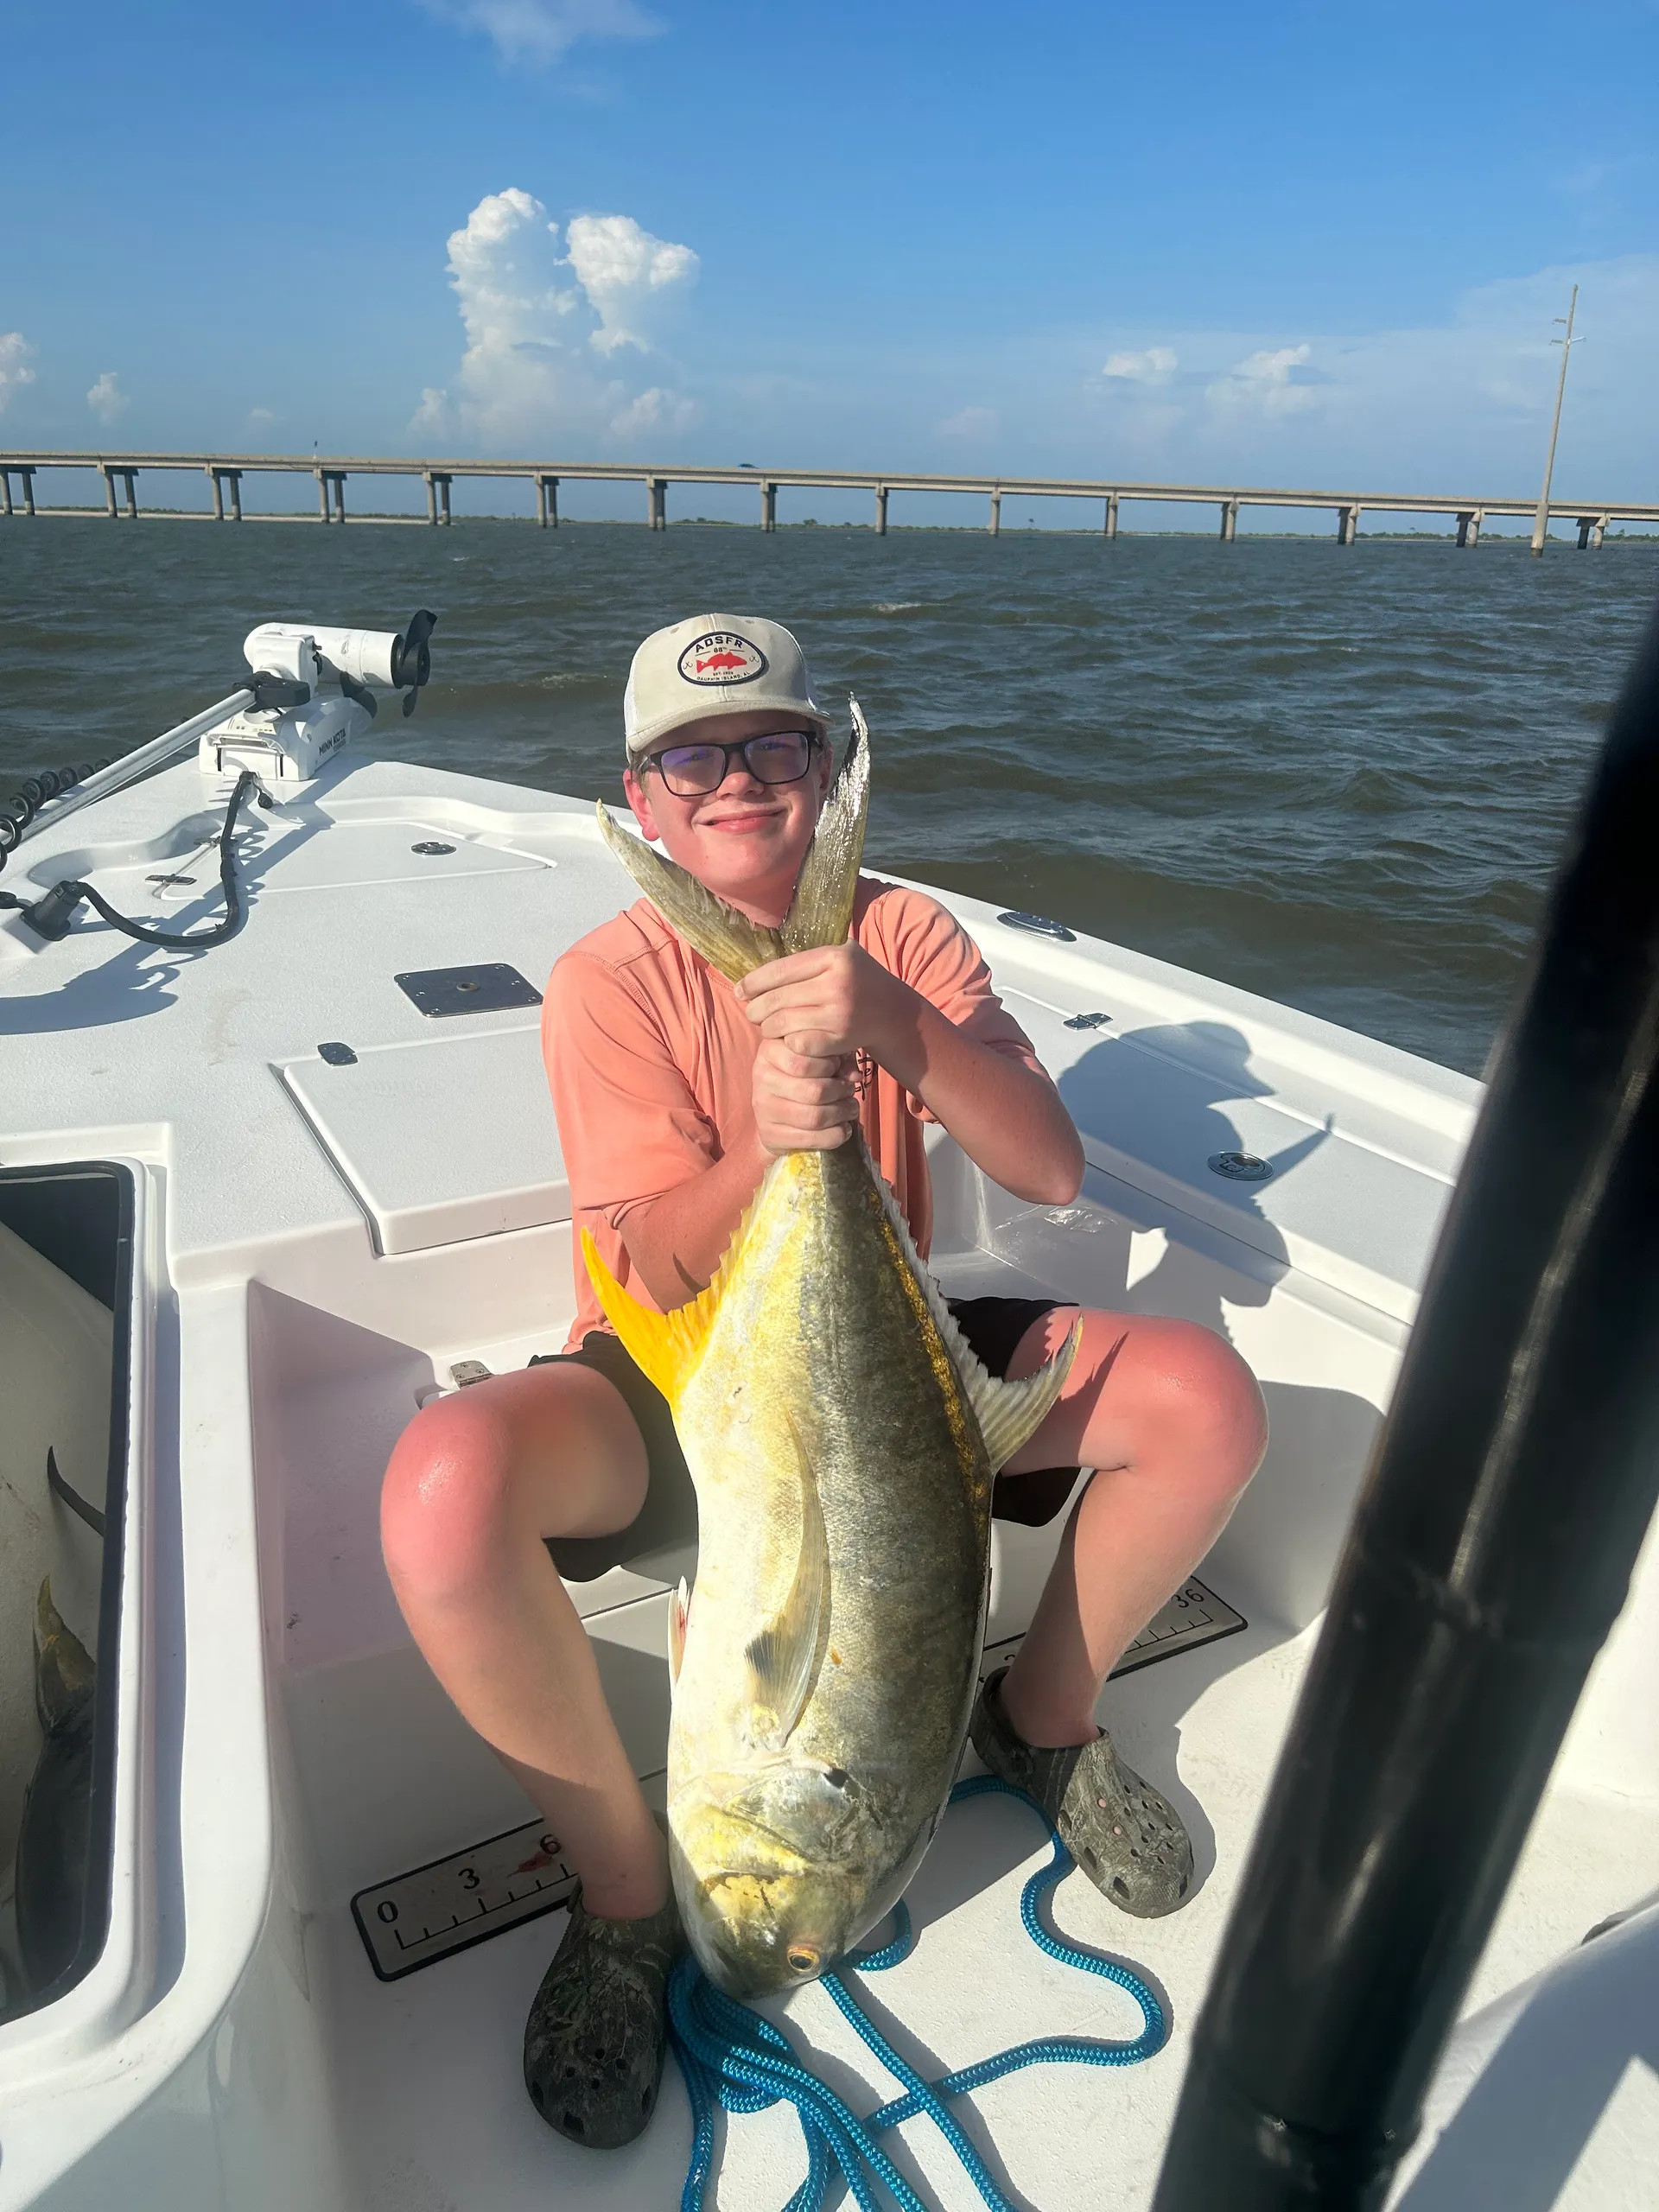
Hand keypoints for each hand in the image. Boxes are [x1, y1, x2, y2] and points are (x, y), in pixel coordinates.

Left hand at [736, 942, 902, 1061]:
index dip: (753, 982)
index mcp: (834, 957)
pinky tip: (787, 1039)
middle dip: (756, 1009)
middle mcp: (836, 984)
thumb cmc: (859, 979)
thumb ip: (809, 956)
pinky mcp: (840, 1040)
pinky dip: (787, 1043)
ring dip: (768, 1028)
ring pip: (782, 1023)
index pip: (779, 970)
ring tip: (767, 1026)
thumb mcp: (843, 954)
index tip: (740, 990)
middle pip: (777, 999)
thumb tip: (758, 968)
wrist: (893, 1013)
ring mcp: (839, 1014)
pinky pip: (798, 1044)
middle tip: (750, 1012)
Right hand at [751, 1035, 858, 1155]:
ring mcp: (763, 1109)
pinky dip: (835, 1135)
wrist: (774, 1111)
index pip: (805, 1059)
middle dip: (841, 1092)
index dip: (830, 1064)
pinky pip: (812, 1139)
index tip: (838, 1067)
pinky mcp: (770, 1135)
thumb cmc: (801, 1075)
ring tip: (850, 1109)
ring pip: (815, 1117)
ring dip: (841, 1114)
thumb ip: (839, 1059)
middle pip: (814, 1090)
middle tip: (850, 1090)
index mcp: (770, 1050)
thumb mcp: (818, 1058)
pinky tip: (843, 1128)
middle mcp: (762, 1077)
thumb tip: (854, 1076)